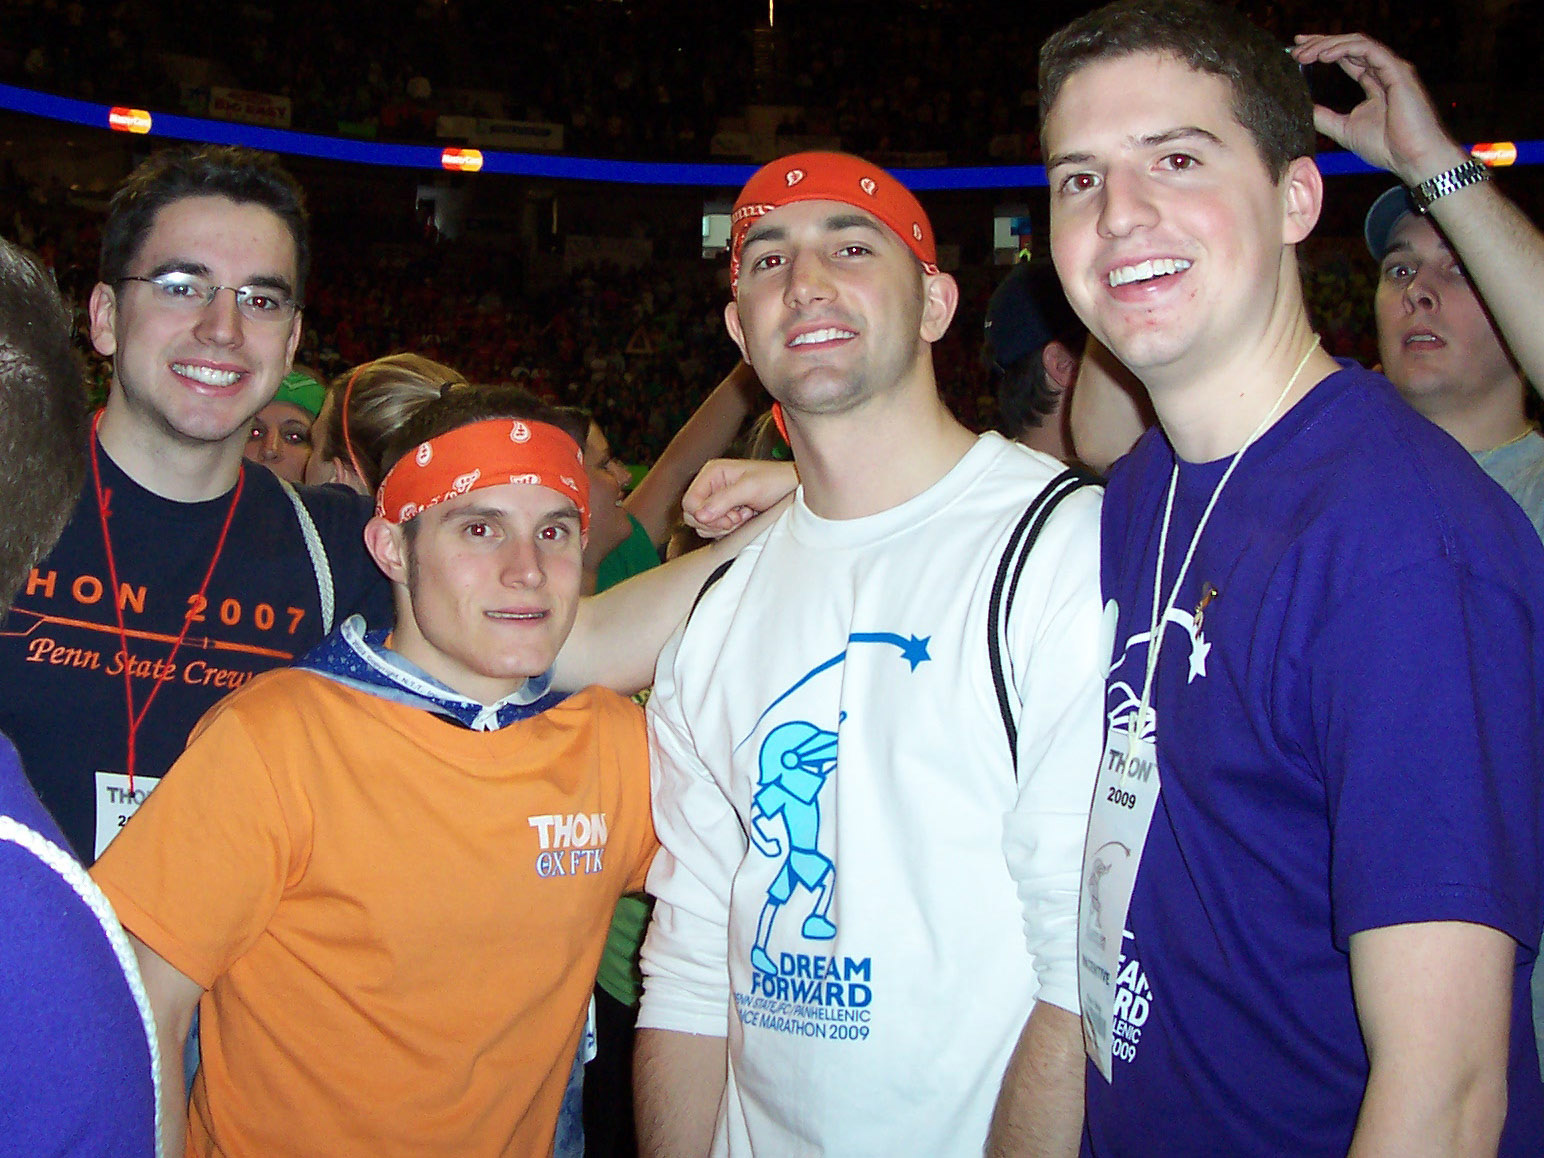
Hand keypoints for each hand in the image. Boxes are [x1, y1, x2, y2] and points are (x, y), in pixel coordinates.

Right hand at [682, 458, 797, 537]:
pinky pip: (715, 529)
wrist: (793, 488)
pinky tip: (744, 519)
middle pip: (692, 515)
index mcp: (712, 473)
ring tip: (744, 515)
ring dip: (724, 526)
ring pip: (703, 524)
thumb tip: (700, 515)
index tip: (727, 518)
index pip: (689, 502)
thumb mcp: (750, 488)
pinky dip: (729, 529)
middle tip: (736, 518)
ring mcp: (717, 500)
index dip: (704, 515)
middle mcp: (711, 486)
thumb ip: (724, 500)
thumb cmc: (776, 480)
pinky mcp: (725, 512)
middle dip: (715, 522)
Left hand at [1291, 33, 1468, 184]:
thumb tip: (1302, 107)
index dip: (1323, 50)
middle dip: (1321, 43)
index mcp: (1374, 82)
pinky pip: (1368, 50)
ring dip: (1328, 44)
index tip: (1298, 52)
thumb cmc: (1387, 147)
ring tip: (1305, 52)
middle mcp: (1383, 71)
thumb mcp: (1344, 129)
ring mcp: (1392, 69)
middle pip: (1349, 46)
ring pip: (1357, 44)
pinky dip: (1345, 49)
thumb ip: (1324, 117)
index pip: (1346, 57)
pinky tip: (1324, 55)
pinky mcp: (1398, 71)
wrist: (1412, 158)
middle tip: (1296, 46)